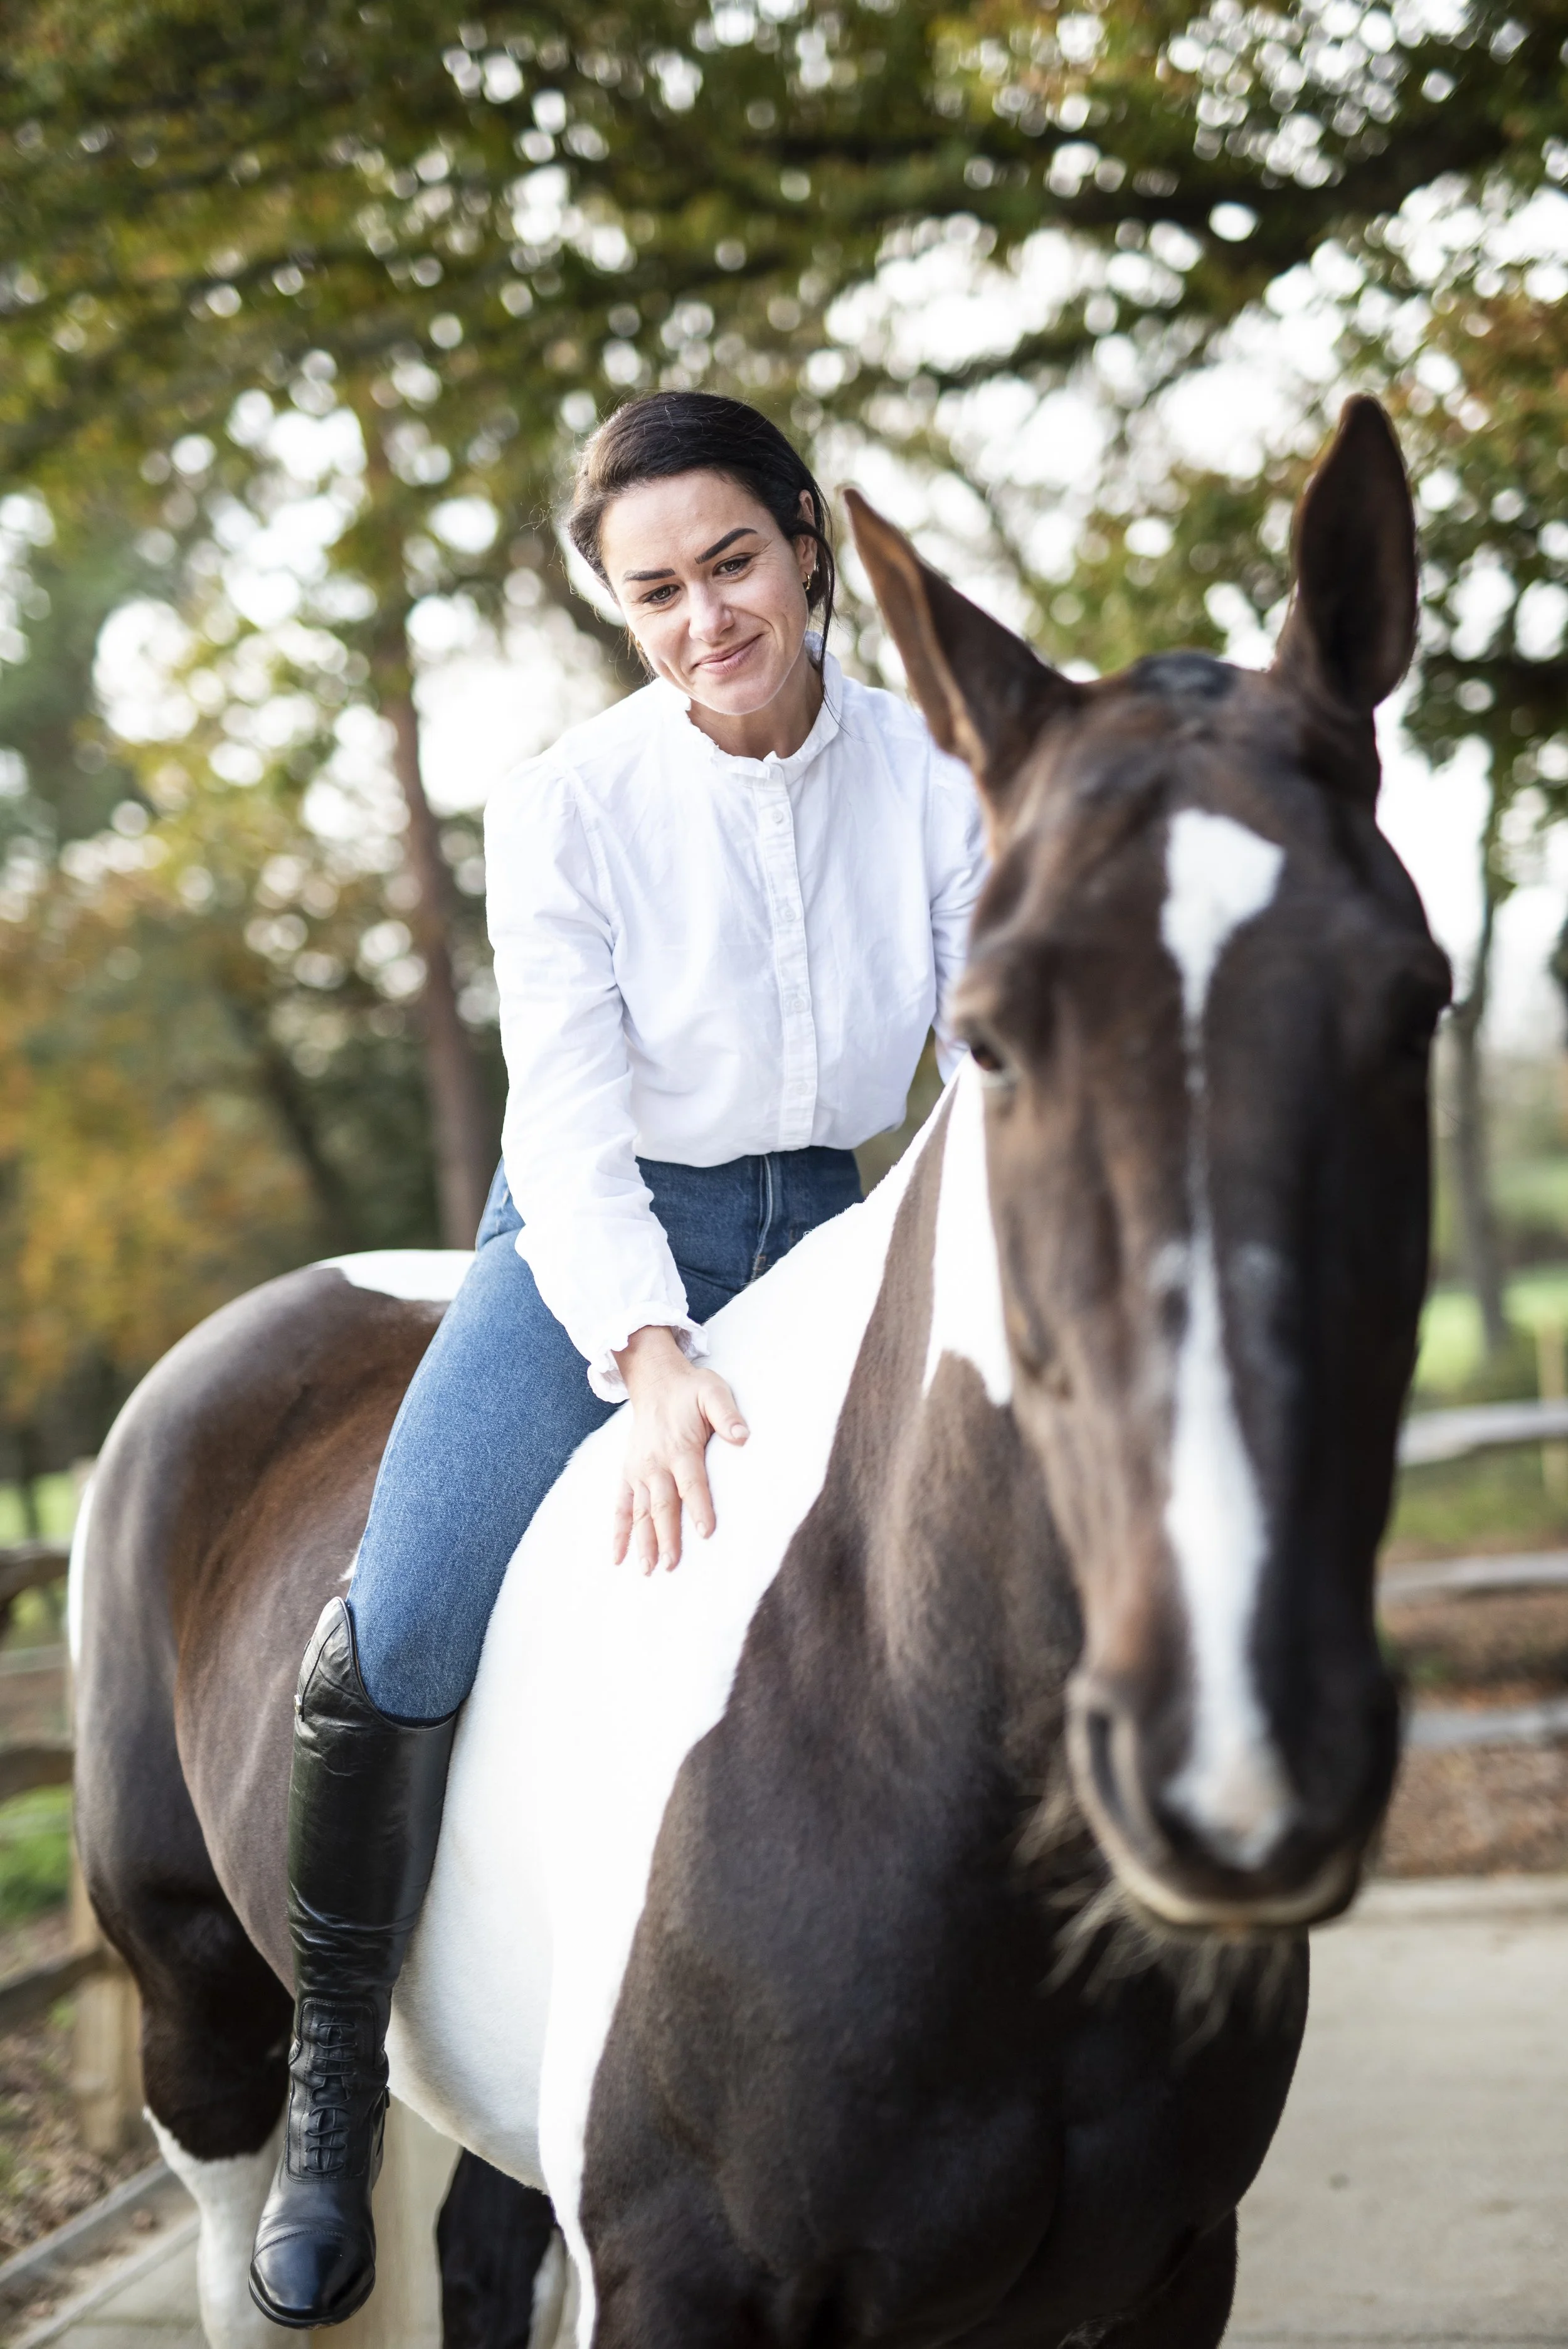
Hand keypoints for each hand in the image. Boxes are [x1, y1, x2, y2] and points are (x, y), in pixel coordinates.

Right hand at [611, 1326, 748, 1572]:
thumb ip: (727, 1415)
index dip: (699, 1507)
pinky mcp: (628, 1473)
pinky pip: (620, 1505)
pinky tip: (618, 1557)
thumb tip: (742, 1437)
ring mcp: (639, 1470)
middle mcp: (655, 1463)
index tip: (706, 1532)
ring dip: (643, 1541)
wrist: (656, 1381)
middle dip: (667, 1536)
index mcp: (680, 1447)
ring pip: (640, 1511)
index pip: (691, 1483)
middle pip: (662, 1504)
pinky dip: (618, 1531)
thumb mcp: (714, 1393)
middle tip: (672, 1565)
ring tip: (646, 1569)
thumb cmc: (691, 1390)